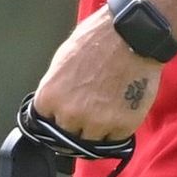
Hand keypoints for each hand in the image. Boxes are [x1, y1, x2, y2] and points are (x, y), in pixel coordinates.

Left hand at [31, 8, 161, 142]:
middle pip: (67, 137)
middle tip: (88, 112)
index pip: (45, 123)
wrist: (132, 33)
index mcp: (50, 97)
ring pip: (91, 143)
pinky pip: (115, 140)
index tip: (63, 116)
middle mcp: (70, 114)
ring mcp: (97, 123)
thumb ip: (57, 88)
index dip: (56, 118)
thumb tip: (56, 104)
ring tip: (106, 111)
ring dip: (97, 132)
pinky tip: (121, 110)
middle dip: (76, 126)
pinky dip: (117, 130)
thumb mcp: (63, 59)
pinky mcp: (123, 126)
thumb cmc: (97, 38)